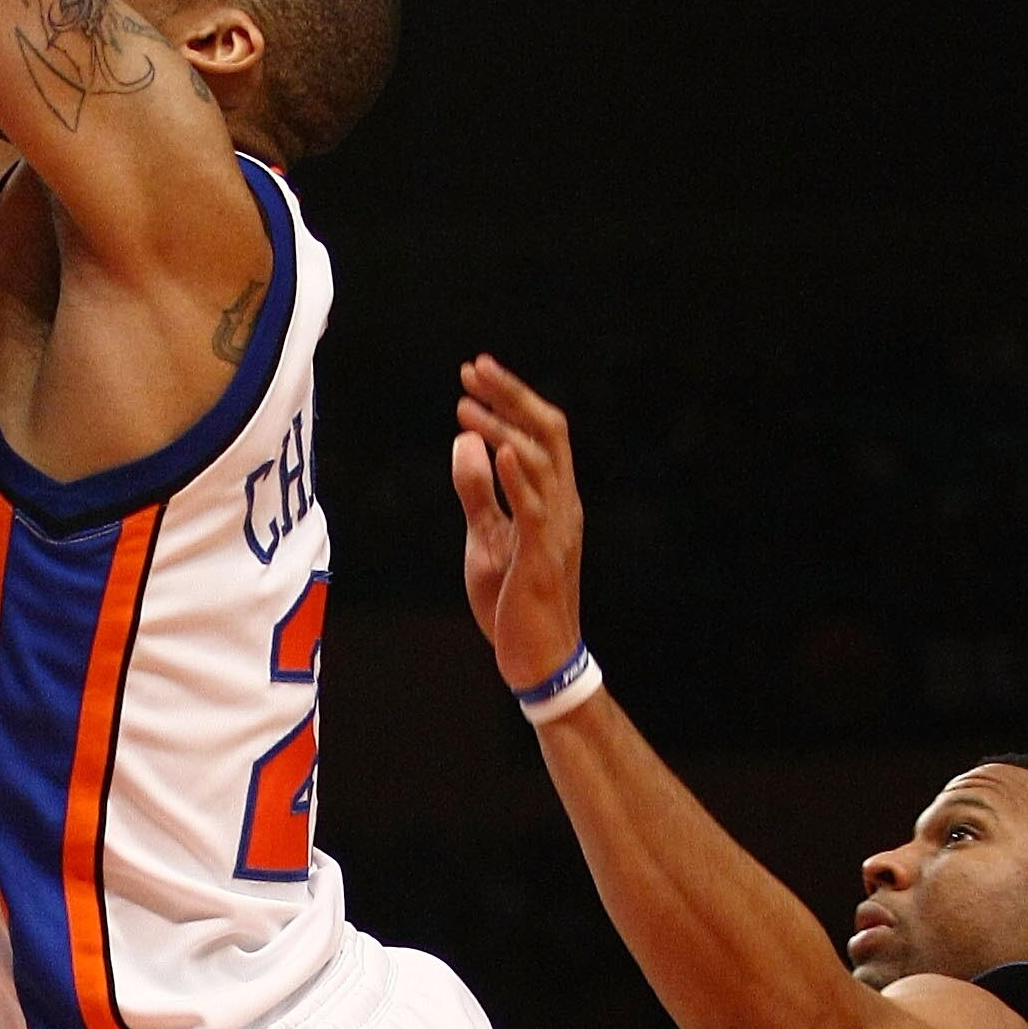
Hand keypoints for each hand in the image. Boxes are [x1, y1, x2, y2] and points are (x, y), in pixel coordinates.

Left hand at [451, 353, 586, 696]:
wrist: (538, 661)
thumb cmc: (514, 602)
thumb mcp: (487, 537)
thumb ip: (477, 491)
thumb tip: (467, 440)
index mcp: (553, 499)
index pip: (540, 434)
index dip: (511, 399)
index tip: (474, 375)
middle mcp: (562, 506)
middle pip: (548, 432)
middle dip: (511, 395)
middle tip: (474, 367)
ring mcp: (555, 531)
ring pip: (539, 462)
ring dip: (503, 427)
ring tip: (465, 405)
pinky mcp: (541, 560)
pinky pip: (535, 509)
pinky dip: (518, 476)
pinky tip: (498, 448)